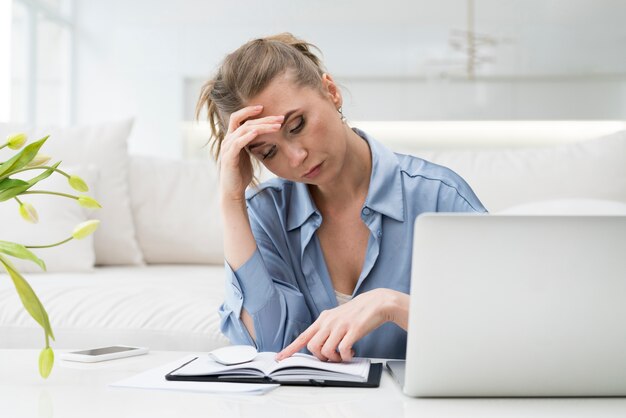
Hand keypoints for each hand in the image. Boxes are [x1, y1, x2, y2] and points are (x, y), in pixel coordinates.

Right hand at [218, 105, 283, 200]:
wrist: (233, 190)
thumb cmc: (241, 174)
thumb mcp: (247, 155)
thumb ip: (251, 144)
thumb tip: (263, 135)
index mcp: (232, 138)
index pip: (238, 118)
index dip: (249, 111)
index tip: (264, 107)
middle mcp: (227, 140)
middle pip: (245, 122)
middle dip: (264, 118)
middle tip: (280, 118)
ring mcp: (227, 148)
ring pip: (244, 130)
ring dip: (262, 126)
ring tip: (277, 126)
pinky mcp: (229, 157)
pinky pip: (237, 143)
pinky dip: (248, 136)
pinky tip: (258, 133)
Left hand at [275, 288, 408, 361]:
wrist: (376, 302)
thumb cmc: (356, 313)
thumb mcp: (337, 318)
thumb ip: (326, 329)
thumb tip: (319, 346)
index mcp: (323, 319)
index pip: (303, 336)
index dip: (290, 348)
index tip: (280, 358)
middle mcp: (328, 322)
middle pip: (312, 347)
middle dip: (320, 357)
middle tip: (332, 357)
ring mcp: (340, 325)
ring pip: (326, 350)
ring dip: (334, 358)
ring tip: (343, 355)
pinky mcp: (352, 330)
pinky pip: (342, 350)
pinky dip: (345, 356)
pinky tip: (351, 352)